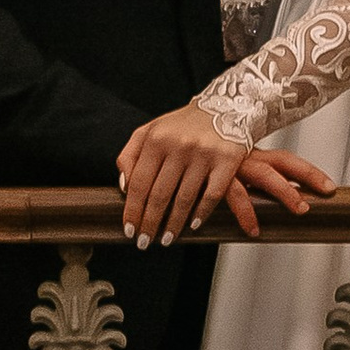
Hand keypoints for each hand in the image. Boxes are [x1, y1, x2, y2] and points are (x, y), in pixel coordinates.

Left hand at [116, 104, 333, 246]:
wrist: (225, 106)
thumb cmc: (183, 125)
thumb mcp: (150, 131)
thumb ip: (130, 155)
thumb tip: (123, 186)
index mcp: (156, 139)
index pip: (139, 182)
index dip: (132, 210)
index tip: (129, 229)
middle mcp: (179, 146)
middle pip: (160, 194)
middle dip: (150, 223)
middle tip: (145, 242)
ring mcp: (204, 153)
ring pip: (185, 198)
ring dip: (174, 224)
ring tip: (166, 239)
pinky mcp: (227, 160)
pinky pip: (212, 194)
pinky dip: (201, 213)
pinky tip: (193, 225)